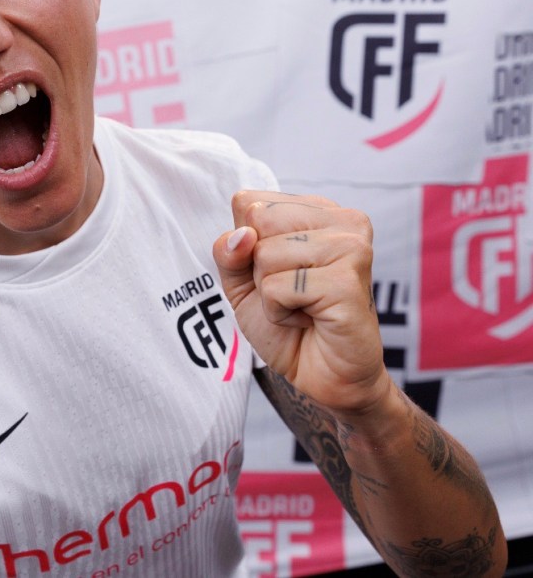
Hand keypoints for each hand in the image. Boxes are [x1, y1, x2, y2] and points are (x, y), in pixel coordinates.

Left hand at [212, 191, 390, 414]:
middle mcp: (342, 220)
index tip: (278, 272)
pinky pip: (277, 288)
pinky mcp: (347, 282)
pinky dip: (280, 312)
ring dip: (270, 294)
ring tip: (303, 306)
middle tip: (291, 292)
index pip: (247, 201)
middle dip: (257, 268)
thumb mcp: (241, 282)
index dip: (245, 245)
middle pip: (255, 221)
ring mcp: (350, 248)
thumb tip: (241, 235)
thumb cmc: (287, 324)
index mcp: (317, 210)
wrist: (325, 377)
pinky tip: (310, 320)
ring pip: (264, 254)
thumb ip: (228, 252)